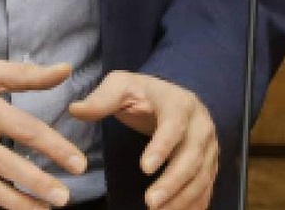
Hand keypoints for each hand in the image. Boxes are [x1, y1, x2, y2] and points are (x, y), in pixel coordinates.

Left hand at [69, 72, 217, 209]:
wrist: (170, 98)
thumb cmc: (142, 93)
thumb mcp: (121, 86)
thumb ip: (101, 99)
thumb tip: (75, 110)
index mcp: (178, 102)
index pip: (174, 125)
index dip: (161, 147)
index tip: (144, 168)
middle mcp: (200, 125)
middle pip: (191, 157)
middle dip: (172, 182)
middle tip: (150, 203)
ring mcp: (208, 146)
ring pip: (201, 176)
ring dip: (181, 198)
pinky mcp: (209, 164)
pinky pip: (206, 188)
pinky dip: (194, 204)